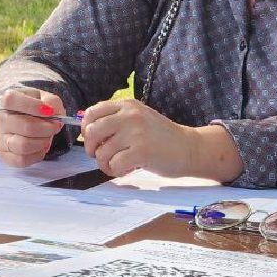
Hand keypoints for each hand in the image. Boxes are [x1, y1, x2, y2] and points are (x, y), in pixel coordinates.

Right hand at [0, 87, 66, 167]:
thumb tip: (53, 113)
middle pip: (25, 127)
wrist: (21, 119)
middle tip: (55, 127)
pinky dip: (37, 155)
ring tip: (47, 137)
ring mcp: (0, 138)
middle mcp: (0, 119)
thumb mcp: (44, 98)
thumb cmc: (33, 108)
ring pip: (23, 146)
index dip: (33, 106)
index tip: (50, 111)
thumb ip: (51, 102)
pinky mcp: (4, 154)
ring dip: (42, 142)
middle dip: (46, 129)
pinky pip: (22, 160)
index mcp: (7, 101)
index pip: (13, 101)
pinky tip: (41, 147)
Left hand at [80, 98, 195, 178]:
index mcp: (127, 105)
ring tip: (119, 165)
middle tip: (102, 156)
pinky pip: (114, 165)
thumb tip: (89, 133)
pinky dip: (116, 171)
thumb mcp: (139, 118)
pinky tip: (127, 170)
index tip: (94, 141)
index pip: (92, 113)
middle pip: (92, 132)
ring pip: (102, 152)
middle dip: (92, 149)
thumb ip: (117, 120)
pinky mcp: (142, 152)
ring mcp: (136, 133)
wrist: (190, 148)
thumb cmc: (162, 137)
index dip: (86, 129)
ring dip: (106, 164)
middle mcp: (130, 115)